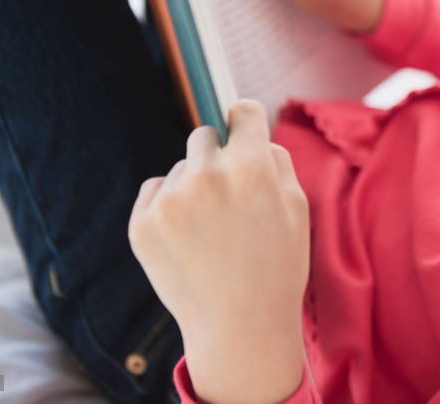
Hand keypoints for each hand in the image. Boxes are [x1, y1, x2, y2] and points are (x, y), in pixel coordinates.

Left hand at [128, 100, 308, 403]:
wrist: (240, 328)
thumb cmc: (277, 266)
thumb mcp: (298, 208)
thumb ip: (276, 160)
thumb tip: (251, 131)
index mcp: (251, 168)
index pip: (243, 111)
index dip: (246, 120)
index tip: (243, 127)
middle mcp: (207, 176)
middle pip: (205, 135)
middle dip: (218, 157)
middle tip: (229, 196)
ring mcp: (170, 201)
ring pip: (182, 167)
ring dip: (194, 185)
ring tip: (211, 230)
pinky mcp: (141, 224)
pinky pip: (155, 190)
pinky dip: (168, 205)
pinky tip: (188, 237)